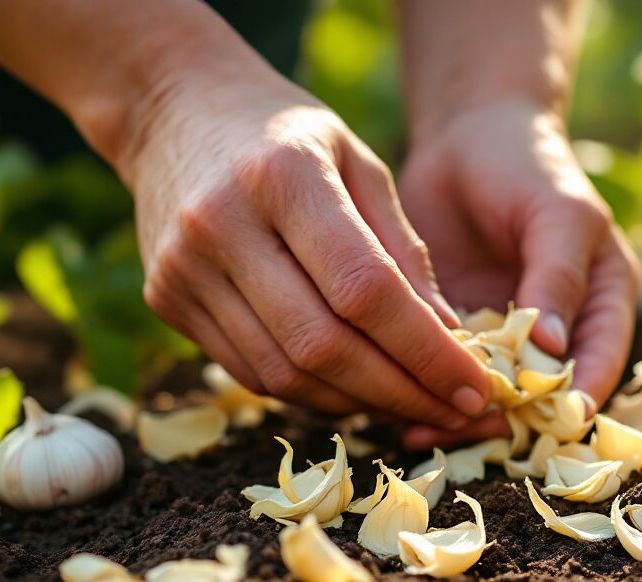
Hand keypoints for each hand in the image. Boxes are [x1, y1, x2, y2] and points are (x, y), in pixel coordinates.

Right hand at [123, 70, 490, 428]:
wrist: (171, 108)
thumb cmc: (286, 133)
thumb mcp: (360, 163)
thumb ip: (404, 250)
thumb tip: (448, 338)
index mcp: (283, 175)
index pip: (365, 290)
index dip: (425, 351)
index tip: (475, 386)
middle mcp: (222, 224)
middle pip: (323, 345)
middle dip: (401, 392)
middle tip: (455, 413)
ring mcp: (183, 268)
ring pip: (285, 374)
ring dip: (360, 404)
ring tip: (415, 406)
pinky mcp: (165, 300)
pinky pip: (252, 372)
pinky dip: (313, 393)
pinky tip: (359, 391)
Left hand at [398, 101, 639, 446]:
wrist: (467, 135)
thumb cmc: (528, 165)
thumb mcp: (557, 214)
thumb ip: (559, 278)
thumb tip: (555, 352)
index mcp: (603, 302)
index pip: (600, 365)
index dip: (578, 398)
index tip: (549, 421)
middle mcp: (560, 330)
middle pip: (543, 395)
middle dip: (506, 418)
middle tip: (466, 428)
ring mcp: (507, 335)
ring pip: (489, 393)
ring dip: (457, 415)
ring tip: (417, 427)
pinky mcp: (457, 330)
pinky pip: (445, 371)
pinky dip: (422, 389)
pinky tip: (391, 402)